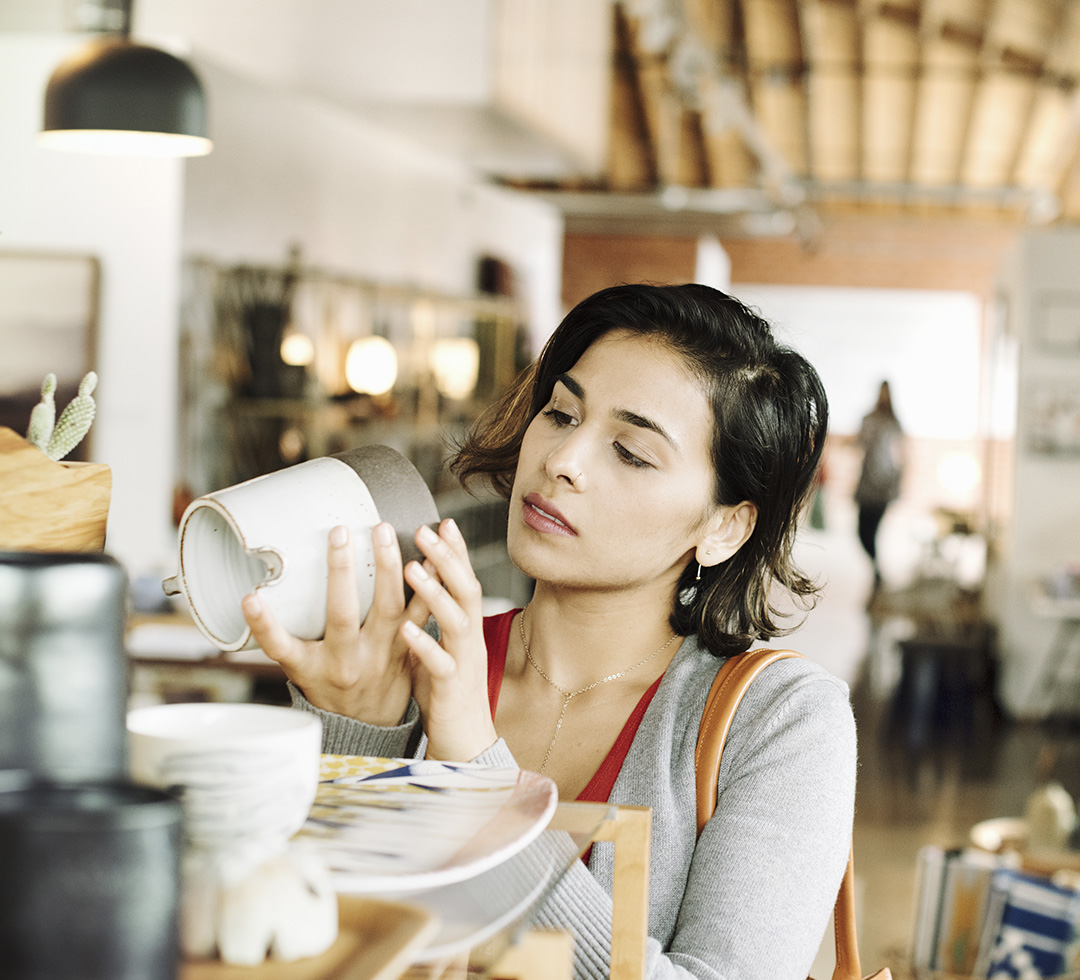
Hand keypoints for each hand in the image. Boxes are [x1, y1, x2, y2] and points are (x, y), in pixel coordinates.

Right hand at [242, 522, 430, 724]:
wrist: (368, 725)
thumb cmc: (329, 687)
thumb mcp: (299, 669)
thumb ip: (281, 635)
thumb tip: (251, 596)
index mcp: (313, 667)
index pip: (282, 645)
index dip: (264, 624)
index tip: (250, 598)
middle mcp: (348, 661)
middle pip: (342, 615)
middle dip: (340, 572)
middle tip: (338, 533)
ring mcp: (382, 654)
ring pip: (388, 609)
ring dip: (388, 568)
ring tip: (383, 532)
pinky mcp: (409, 647)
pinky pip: (422, 613)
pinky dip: (429, 585)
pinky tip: (433, 556)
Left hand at [399, 519, 497, 760]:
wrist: (466, 746)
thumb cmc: (447, 697)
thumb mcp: (440, 651)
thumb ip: (429, 623)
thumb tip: (408, 596)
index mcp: (466, 631)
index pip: (464, 582)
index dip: (456, 552)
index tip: (444, 522)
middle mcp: (470, 641)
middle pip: (466, 591)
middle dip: (447, 558)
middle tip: (425, 530)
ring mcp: (463, 663)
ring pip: (456, 621)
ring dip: (435, 592)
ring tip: (413, 567)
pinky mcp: (452, 690)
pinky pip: (440, 663)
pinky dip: (425, 644)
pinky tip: (408, 630)